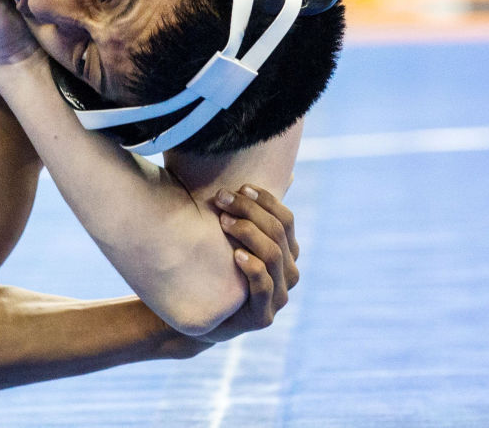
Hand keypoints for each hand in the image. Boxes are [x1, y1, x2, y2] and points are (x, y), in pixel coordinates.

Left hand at [195, 185, 300, 341]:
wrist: (199, 314)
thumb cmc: (218, 268)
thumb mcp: (235, 236)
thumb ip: (256, 210)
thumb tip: (289, 173)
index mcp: (288, 252)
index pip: (285, 218)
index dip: (265, 200)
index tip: (240, 186)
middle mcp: (289, 273)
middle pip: (277, 233)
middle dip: (249, 211)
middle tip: (222, 198)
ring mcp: (279, 296)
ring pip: (273, 255)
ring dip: (248, 233)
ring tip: (223, 222)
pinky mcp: (263, 317)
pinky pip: (263, 286)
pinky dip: (252, 267)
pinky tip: (235, 255)